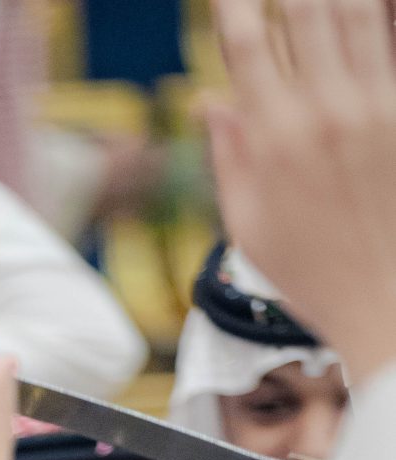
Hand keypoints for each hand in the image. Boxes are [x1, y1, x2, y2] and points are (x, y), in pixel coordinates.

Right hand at [206, 0, 395, 382]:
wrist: (385, 302)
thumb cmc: (311, 274)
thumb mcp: (249, 226)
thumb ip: (229, 155)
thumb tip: (209, 101)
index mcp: (276, 141)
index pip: (248, 44)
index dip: (233, 6)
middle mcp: (326, 111)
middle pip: (306, 9)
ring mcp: (373, 106)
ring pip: (356, 11)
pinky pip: (386, 40)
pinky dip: (370, 15)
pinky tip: (356, 10)